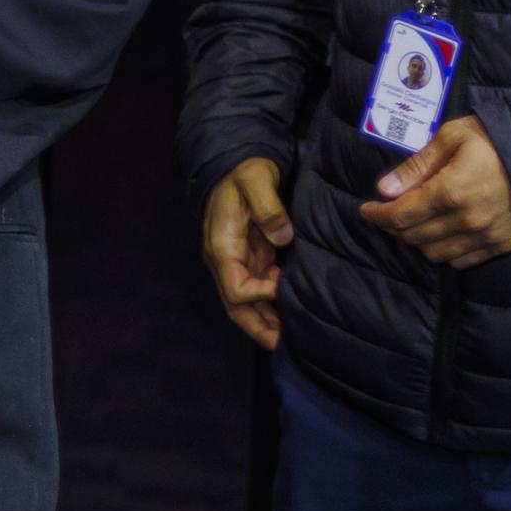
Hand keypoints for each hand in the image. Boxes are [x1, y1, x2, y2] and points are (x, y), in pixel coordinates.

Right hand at [201, 157, 291, 350]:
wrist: (235, 163)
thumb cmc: (244, 172)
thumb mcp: (256, 180)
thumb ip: (268, 206)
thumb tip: (283, 236)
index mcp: (222, 246)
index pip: (234, 287)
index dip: (258, 294)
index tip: (282, 286)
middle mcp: (224, 260)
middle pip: (235, 305)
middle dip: (257, 327)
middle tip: (283, 346)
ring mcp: (236, 261)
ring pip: (244, 303)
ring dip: (264, 321)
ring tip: (288, 340)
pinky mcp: (250, 258)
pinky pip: (256, 290)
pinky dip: (269, 306)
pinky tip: (288, 314)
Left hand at [362, 115, 510, 267]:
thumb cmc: (492, 141)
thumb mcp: (450, 138)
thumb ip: (415, 167)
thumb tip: (384, 190)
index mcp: (451, 192)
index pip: (399, 216)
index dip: (377, 215)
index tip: (367, 209)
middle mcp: (467, 220)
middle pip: (412, 237)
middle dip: (393, 226)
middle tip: (389, 212)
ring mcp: (486, 236)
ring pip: (433, 254)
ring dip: (417, 240)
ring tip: (416, 222)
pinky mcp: (501, 245)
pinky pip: (460, 262)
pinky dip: (444, 251)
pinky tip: (441, 233)